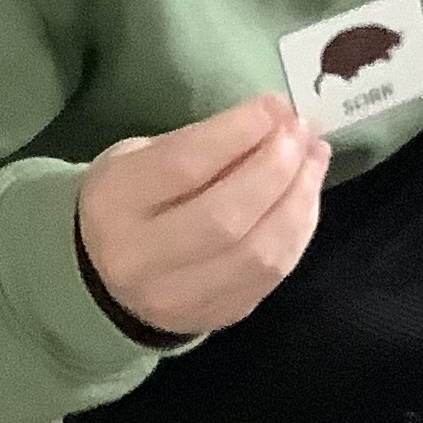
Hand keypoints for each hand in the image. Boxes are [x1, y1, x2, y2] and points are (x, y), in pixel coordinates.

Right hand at [77, 94, 330, 337]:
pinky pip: (271, 275)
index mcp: (113, 203)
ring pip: (256, 253)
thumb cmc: (132, 202)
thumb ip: (201, 143)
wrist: (108, 280)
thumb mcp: (141, 158)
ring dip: (298, 200)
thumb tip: (277, 121)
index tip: (276, 106)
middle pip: (225, 216)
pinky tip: (306, 197)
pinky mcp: (216, 317)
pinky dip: (298, 230)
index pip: (184, 166)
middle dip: (276, 168)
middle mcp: (140, 259)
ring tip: (314, 159)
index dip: (239, 132)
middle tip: (301, 133)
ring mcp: (178, 298)